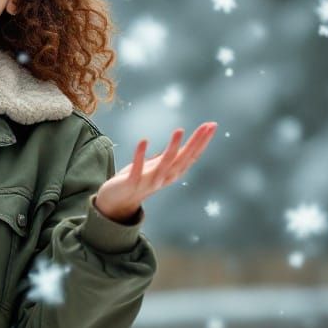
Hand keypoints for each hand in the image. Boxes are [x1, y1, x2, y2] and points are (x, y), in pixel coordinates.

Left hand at [94, 123, 217, 219]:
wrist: (116, 202)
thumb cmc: (137, 181)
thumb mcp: (155, 167)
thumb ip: (168, 157)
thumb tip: (181, 142)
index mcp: (171, 173)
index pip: (191, 156)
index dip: (202, 142)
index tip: (212, 125)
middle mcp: (164, 178)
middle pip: (183, 159)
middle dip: (195, 143)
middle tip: (207, 126)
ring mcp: (148, 182)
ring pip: (164, 165)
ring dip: (172, 148)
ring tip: (179, 130)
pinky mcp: (131, 182)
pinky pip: (137, 169)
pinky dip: (140, 155)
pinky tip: (144, 140)